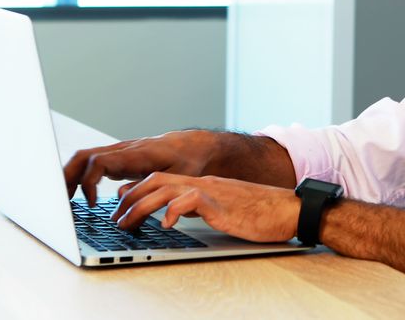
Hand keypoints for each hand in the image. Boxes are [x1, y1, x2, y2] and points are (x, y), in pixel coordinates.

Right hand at [63, 130, 217, 204]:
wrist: (191, 146)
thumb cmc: (186, 161)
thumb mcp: (175, 177)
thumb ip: (150, 186)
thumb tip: (122, 196)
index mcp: (134, 154)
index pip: (98, 162)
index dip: (89, 183)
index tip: (93, 203)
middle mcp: (122, 150)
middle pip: (83, 157)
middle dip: (68, 178)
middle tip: (63, 203)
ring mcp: (117, 152)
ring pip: (83, 158)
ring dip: (69, 177)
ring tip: (65, 201)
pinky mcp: (117, 158)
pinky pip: (91, 163)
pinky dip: (79, 176)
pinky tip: (79, 195)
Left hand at [111, 173, 299, 242]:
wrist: (289, 210)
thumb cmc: (262, 213)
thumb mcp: (222, 209)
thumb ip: (200, 206)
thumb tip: (177, 213)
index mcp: (204, 184)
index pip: (163, 179)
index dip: (138, 189)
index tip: (120, 201)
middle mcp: (204, 183)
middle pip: (158, 180)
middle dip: (132, 197)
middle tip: (115, 216)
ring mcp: (213, 192)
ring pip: (167, 189)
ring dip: (142, 206)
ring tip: (127, 222)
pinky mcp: (222, 204)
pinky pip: (192, 201)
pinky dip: (173, 211)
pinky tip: (165, 224)